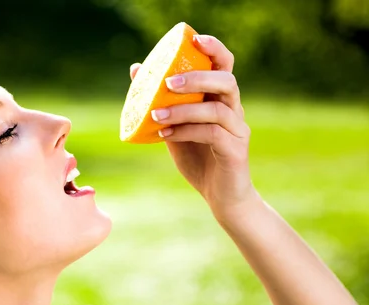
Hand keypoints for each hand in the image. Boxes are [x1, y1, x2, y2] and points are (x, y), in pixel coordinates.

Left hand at [130, 35, 259, 216]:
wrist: (221, 197)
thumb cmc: (199, 159)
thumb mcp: (174, 128)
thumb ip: (161, 103)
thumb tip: (136, 72)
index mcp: (220, 100)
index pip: (225, 65)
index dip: (214, 49)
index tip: (195, 38)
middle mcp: (234, 110)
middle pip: (226, 81)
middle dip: (197, 77)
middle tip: (168, 82)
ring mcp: (238, 130)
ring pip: (217, 109)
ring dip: (184, 109)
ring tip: (156, 113)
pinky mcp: (236, 150)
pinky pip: (212, 134)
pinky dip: (186, 131)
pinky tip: (165, 135)